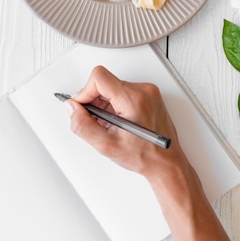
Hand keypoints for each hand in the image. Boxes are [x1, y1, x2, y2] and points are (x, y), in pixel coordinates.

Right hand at [66, 65, 189, 182]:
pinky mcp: (148, 96)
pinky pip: (123, 92)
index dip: (85, 91)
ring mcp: (148, 92)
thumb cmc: (146, 156)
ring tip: (109, 125)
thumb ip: (83, 126)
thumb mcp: (107, 146)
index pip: (99, 78)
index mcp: (134, 99)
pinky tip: (117, 122)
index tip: (82, 106)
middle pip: (105, 82)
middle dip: (94, 101)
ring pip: (112, 87)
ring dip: (104, 104)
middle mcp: (143, 91)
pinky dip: (114, 105)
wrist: (167, 163)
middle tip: (95, 121)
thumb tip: (72, 109)